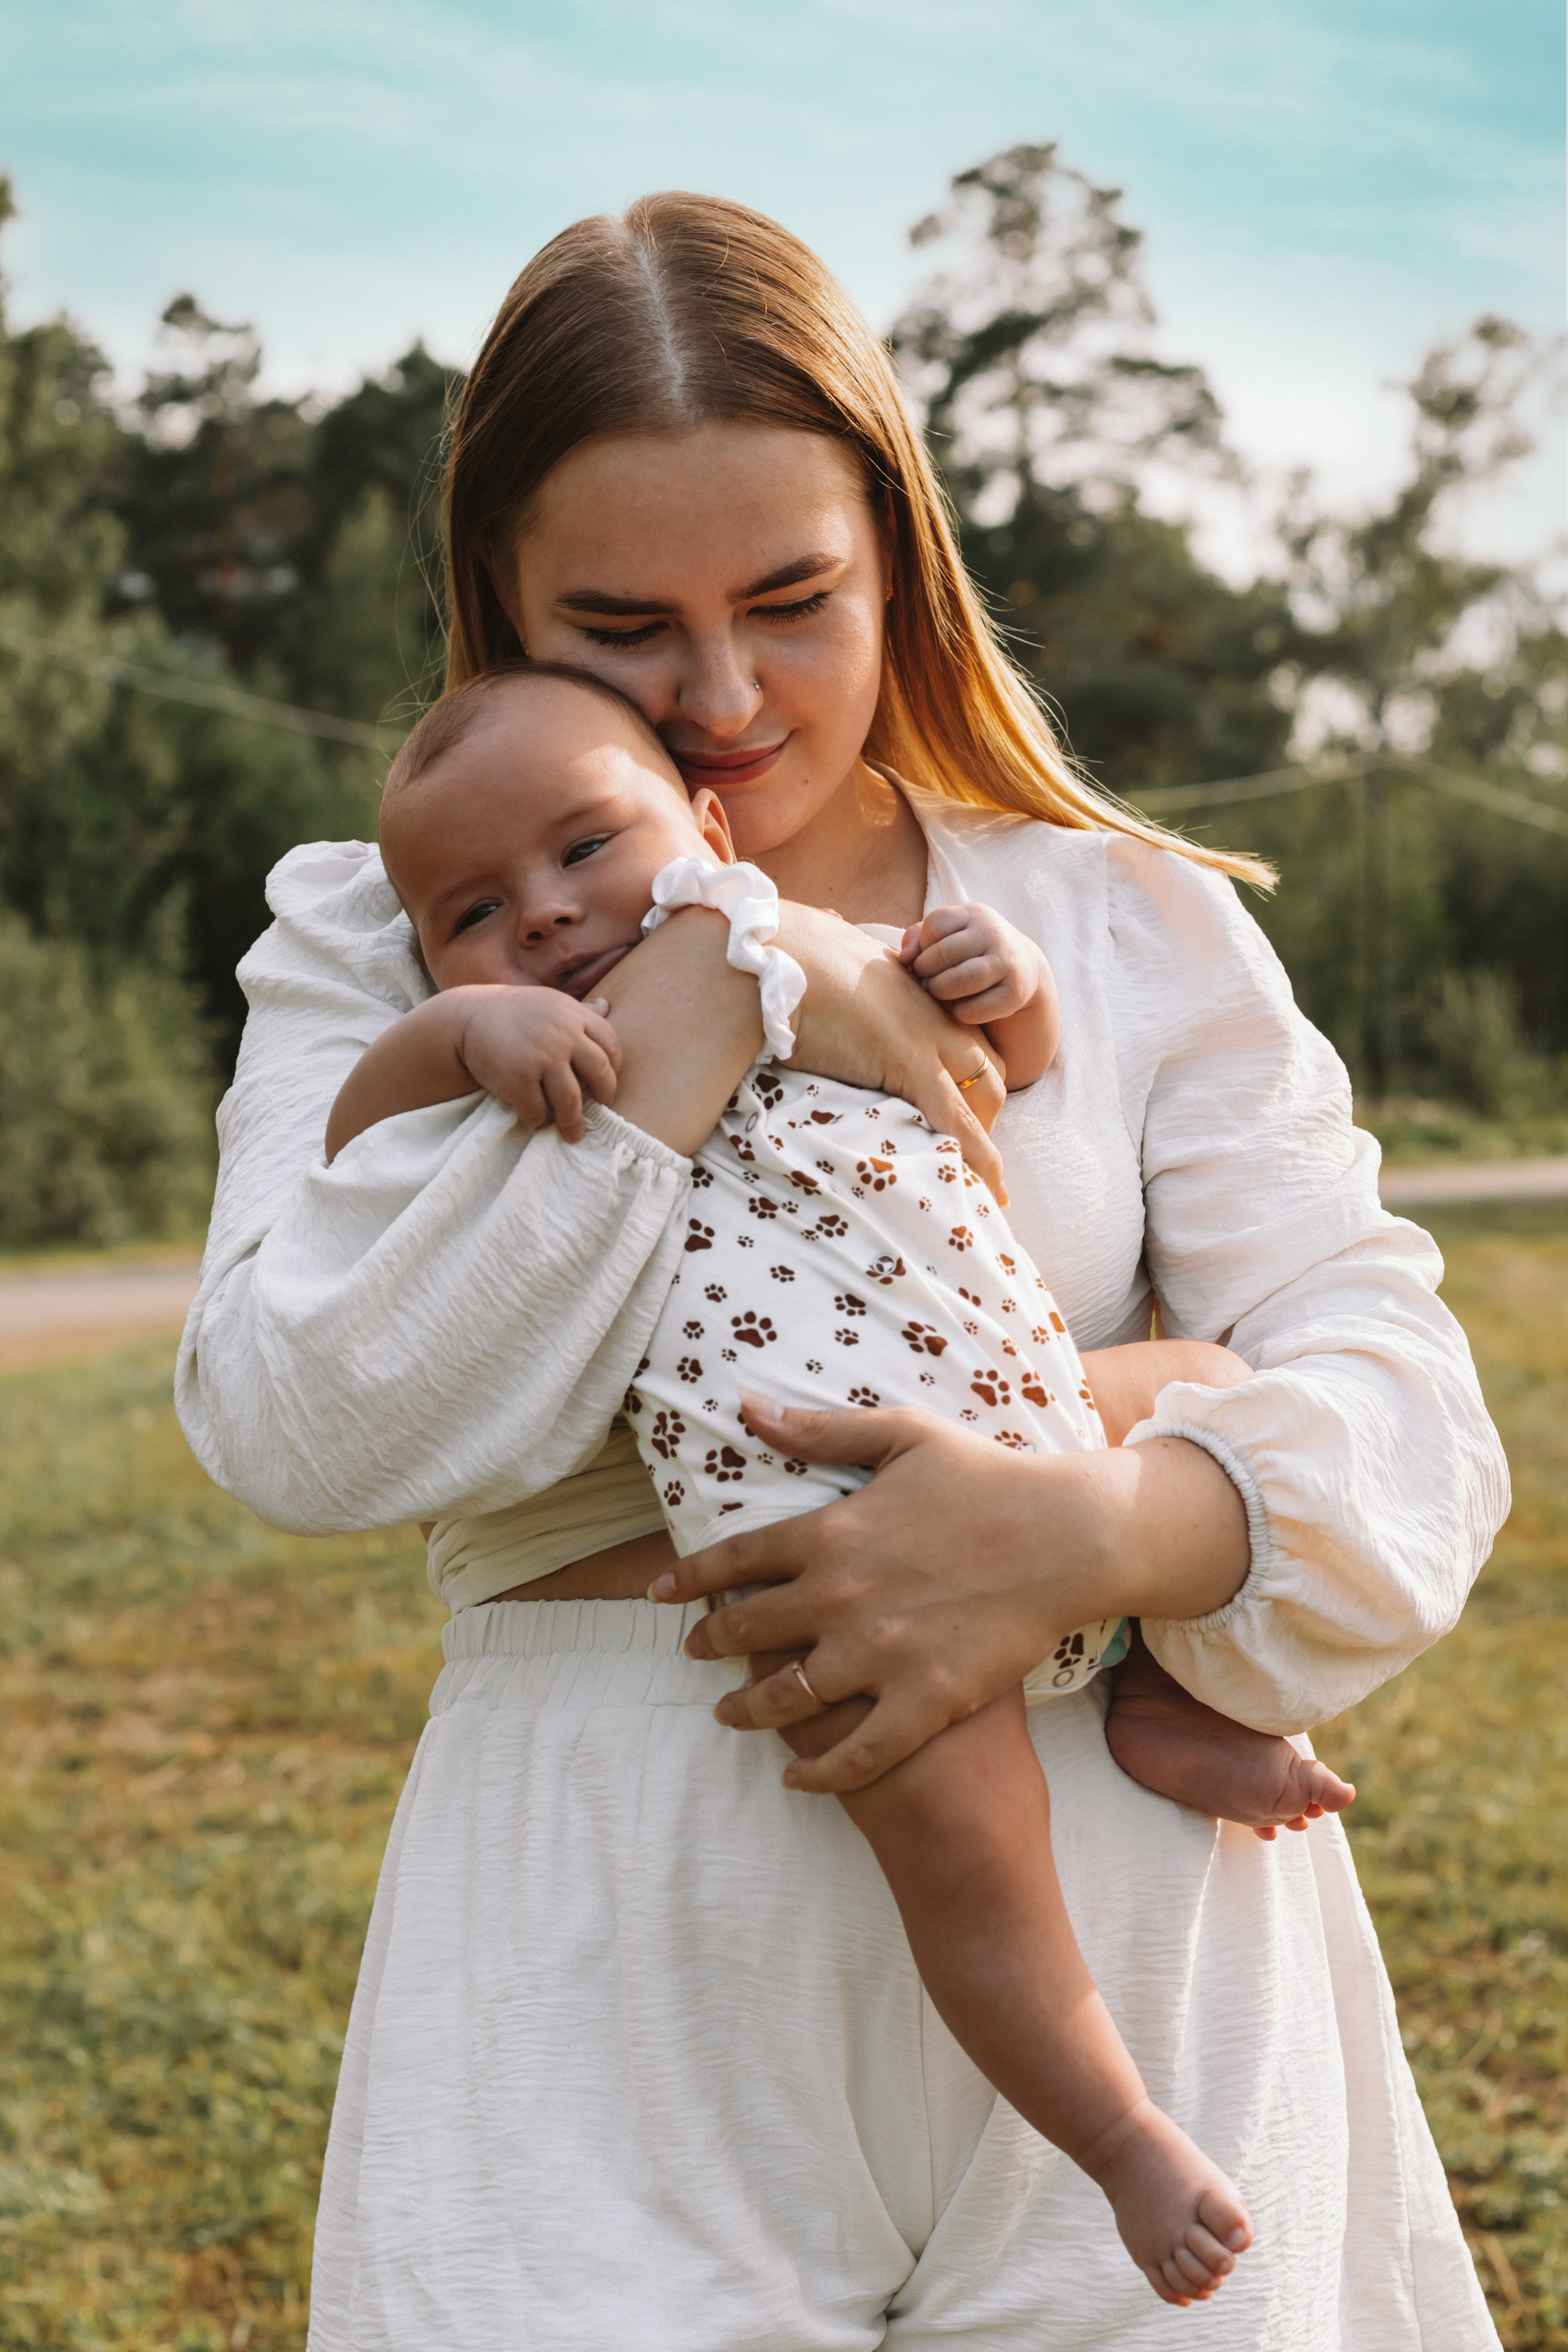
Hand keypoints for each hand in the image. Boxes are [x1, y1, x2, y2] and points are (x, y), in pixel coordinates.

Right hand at [456, 987, 619, 1142]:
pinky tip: (535, 1119)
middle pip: (600, 1073)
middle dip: (605, 1095)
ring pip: (571, 1100)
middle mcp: (562, 1035)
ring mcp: (541, 1058)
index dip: (614, 1068)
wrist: (466, 1019)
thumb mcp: (549, 1004)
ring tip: (573, 1133)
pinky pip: (538, 1110)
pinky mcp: (518, 1079)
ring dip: (573, 1122)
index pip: (610, 1044)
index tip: (606, 1082)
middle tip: (602, 1108)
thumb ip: (579, 1010)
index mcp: (573, 1016)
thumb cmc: (513, 1014)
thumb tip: (607, 1005)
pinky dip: (538, 1119)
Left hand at [649, 1395, 1250, 1792]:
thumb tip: (746, 1409)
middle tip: (693, 1651)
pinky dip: (817, 1771)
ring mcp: (881, 1654)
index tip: (659, 1595)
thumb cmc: (986, 1479)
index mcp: (830, 1533)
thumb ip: (819, 1431)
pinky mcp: (924, 1699)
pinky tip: (795, 1777)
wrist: (1068, 1537)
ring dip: (747, 1709)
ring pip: (788, 1697)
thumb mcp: (901, 1436)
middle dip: (710, 1643)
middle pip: (748, 1632)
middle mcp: (841, 1597)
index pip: (734, 1561)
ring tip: (728, 1714)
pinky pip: (857, 1752)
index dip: (687, 1579)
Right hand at [775, 903, 1007, 1198]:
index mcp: (914, 993)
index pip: (967, 1040)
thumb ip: (839, 955)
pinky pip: (955, 1121)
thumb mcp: (825, 956)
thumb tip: (823, 930)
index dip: (971, 1076)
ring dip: (984, 1144)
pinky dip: (976, 1158)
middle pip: (988, 1071)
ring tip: (982, 1186)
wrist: (774, 955)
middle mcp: (931, 1014)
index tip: (961, 1108)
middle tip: (970, 1155)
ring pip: (982, 1099)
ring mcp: (926, 1038)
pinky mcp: (909, 1063)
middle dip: (986, 1114)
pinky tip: (987, 1191)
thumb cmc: (786, 956)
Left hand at [900, 902, 1049, 1028]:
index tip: (924, 957)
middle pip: (944, 953)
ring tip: (938, 993)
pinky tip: (959, 1009)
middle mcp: (994, 933)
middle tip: (925, 981)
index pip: (936, 923)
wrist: (1021, 968)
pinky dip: (960, 1013)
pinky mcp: (1015, 993)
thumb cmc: (969, 951)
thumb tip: (904, 959)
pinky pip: (977, 1008)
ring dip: (941, 991)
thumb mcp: (947, 935)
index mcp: (974, 914)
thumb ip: (917, 938)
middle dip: (926, 971)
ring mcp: (1007, 962)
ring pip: (963, 979)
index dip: (922, 945)